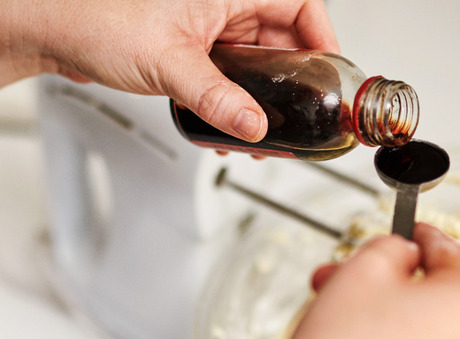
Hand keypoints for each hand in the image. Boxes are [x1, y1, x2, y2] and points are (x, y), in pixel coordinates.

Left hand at [2, 0, 338, 141]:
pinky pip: (234, 75)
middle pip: (284, 40)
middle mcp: (225, 4)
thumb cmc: (96, 18)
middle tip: (300, 113)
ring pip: (260, 62)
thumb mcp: (169, 63)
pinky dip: (240, 101)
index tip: (331, 71)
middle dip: (294, 82)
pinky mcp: (198, 49)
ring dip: (266, 98)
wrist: (53, 31)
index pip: (300, 5)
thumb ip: (216, 99)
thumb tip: (254, 125)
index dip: (324, 37)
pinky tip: (235, 125)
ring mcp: (212, 27)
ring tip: (265, 130)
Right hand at [239, 222, 459, 338]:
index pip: (451, 252)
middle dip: (388, 280)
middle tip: (347, 274)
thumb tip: (404, 255)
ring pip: (422, 333)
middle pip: (433, 295)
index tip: (408, 230)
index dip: (421, 234)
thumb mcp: (365, 268)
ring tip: (335, 314)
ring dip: (384, 315)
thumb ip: (392, 247)